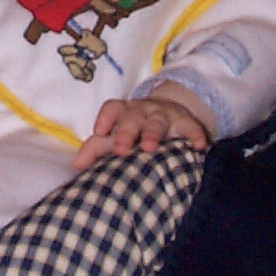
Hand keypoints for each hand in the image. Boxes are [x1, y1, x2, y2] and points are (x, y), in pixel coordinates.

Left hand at [72, 82, 212, 170]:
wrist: (170, 113)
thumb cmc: (135, 129)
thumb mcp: (117, 134)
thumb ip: (95, 148)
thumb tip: (76, 166)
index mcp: (124, 112)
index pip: (112, 108)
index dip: (105, 118)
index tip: (98, 131)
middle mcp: (143, 111)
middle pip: (132, 117)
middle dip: (126, 132)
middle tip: (121, 149)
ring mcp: (165, 115)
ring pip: (157, 121)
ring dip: (152, 133)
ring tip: (149, 147)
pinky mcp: (186, 122)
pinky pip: (191, 127)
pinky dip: (195, 135)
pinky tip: (199, 146)